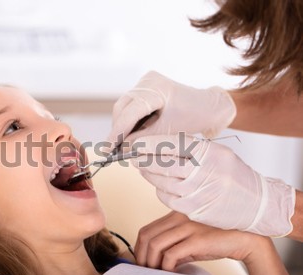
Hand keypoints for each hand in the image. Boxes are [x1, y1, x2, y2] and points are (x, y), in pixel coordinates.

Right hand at [107, 71, 235, 145]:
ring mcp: (146, 83)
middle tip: (113, 150)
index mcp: (157, 88)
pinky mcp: (146, 88)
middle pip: (122, 108)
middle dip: (117, 130)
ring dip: (122, 126)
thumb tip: (122, 149)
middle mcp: (148, 81)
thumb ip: (143, 139)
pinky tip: (129, 135)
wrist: (209, 107)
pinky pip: (131, 106)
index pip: (129, 112)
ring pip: (124, 107)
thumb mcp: (168, 132)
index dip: (117, 132)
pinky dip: (129, 121)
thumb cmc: (194, 117)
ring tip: (120, 145)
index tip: (108, 148)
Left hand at [132, 134, 294, 236]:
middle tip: (133, 157)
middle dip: (143, 160)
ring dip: (148, 175)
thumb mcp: (217, 153)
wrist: (256, 204)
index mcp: (208, 153)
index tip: (136, 143)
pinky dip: (160, 190)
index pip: (170, 145)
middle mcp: (201, 172)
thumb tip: (158, 146)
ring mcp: (196, 193)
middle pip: (161, 164)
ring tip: (143, 169)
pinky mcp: (193, 209)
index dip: (149, 144)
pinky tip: (161, 185)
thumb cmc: (233, 175)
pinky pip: (166, 198)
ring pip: (160, 182)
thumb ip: (191, 150)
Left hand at [135, 211, 258, 270]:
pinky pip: (171, 254)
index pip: (146, 230)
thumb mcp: (190, 240)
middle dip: (141, 256)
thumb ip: (172, 246)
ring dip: (151, 262)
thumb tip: (154, 261)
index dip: (138, 248)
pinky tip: (169, 272)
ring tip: (156, 272)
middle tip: (145, 270)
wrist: (245, 238)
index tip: (140, 262)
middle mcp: (179, 217)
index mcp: (175, 215)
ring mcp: (188, 227)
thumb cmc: (216, 240)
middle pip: (147, 236)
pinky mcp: (197, 239)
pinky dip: (165, 266)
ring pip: (155, 244)